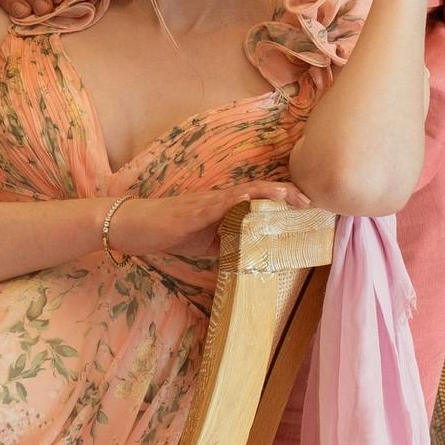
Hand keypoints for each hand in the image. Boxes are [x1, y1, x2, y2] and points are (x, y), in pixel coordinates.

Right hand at [99, 181, 308, 263]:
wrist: (133, 226)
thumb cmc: (167, 232)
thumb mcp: (205, 243)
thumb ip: (227, 243)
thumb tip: (249, 253)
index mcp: (224, 208)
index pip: (259, 200)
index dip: (283, 200)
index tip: (305, 206)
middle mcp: (220, 200)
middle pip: (259, 191)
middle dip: (287, 194)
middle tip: (310, 201)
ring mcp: (208, 203)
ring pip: (245, 192)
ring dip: (270, 193)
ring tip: (293, 196)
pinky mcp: (195, 210)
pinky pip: (221, 202)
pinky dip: (240, 199)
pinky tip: (253, 198)